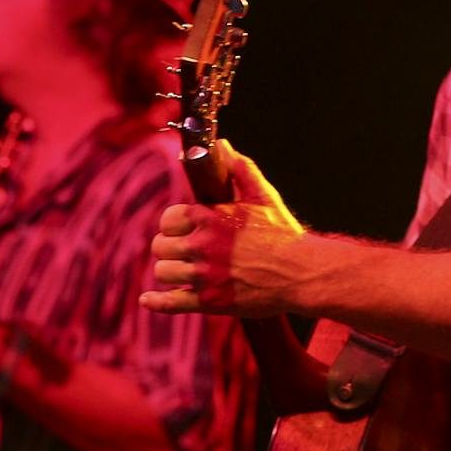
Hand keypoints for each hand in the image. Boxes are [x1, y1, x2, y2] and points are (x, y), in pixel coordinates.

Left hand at [141, 141, 309, 317]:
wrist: (302, 274)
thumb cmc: (283, 234)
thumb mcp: (262, 196)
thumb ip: (239, 169)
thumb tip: (221, 146)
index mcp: (209, 219)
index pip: (168, 220)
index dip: (173, 224)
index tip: (182, 229)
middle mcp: (201, 247)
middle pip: (160, 246)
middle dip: (169, 247)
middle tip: (182, 250)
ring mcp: (204, 276)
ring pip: (163, 272)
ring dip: (171, 270)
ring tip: (182, 270)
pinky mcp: (210, 302)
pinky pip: (171, 303)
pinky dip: (156, 302)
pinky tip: (148, 299)